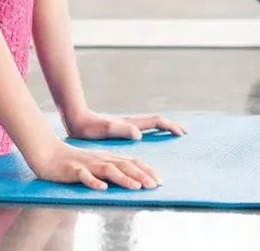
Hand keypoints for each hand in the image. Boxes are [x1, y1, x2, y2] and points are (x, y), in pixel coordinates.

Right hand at [27, 140, 160, 190]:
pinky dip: (93, 182)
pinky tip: (102, 188)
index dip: (146, 170)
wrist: (49, 154)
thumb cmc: (75, 162)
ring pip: (108, 170)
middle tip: (154, 185)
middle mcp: (100, 159)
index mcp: (108, 157)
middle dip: (140, 175)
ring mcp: (87, 164)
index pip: (131, 162)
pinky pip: (84, 176)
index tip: (159, 181)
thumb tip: (134, 179)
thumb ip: (114, 169)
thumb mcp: (98, 163)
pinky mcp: (73, 170)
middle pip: (124, 165)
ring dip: (123, 178)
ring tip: (136, 187)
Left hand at [64, 110, 186, 141]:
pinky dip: (152, 131)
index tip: (180, 133)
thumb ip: (122, 130)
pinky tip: (149, 137)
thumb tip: (139, 134)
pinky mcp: (120, 129)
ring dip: (163, 127)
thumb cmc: (89, 127)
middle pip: (156, 120)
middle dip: (170, 125)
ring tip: (171, 133)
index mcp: (131, 123)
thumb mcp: (106, 129)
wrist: (76, 120)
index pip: (155, 121)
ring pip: (149, 123)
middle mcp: (131, 122)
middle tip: (183, 132)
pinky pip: (142, 128)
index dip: (169, 126)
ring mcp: (126, 125)